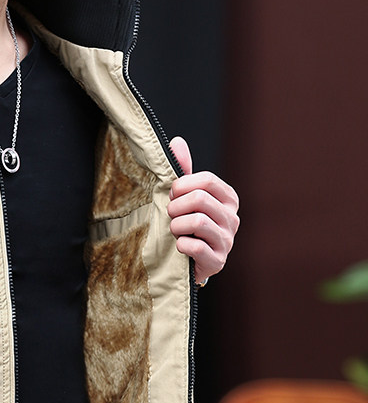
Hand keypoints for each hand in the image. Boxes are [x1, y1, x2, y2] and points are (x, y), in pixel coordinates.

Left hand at [167, 136, 238, 284]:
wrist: (189, 260)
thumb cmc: (186, 224)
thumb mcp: (185, 196)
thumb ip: (183, 171)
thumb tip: (176, 141)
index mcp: (227, 197)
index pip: (205, 180)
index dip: (181, 187)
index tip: (172, 195)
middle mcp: (233, 217)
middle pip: (199, 199)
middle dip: (176, 207)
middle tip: (170, 214)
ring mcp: (228, 240)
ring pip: (197, 222)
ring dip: (176, 226)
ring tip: (175, 230)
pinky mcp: (218, 261)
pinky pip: (195, 246)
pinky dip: (181, 245)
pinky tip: (180, 246)